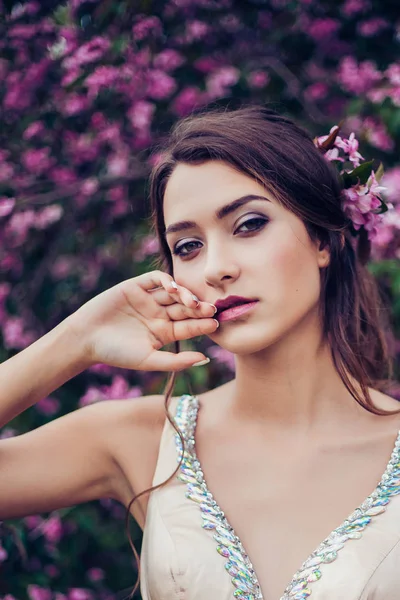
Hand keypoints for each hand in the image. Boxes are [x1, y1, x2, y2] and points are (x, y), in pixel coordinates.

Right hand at [65, 270, 217, 371]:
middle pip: (185, 308)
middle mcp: (159, 314)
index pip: (189, 326)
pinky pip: (156, 279)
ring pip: (173, 293)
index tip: (215, 324)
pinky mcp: (136, 286)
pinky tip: (173, 288)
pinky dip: (167, 281)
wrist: (85, 339)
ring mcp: (148, 299)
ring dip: (185, 295)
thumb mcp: (148, 360)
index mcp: (164, 332)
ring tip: (192, 302)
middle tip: (211, 309)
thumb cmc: (116, 353)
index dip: (203, 324)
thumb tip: (205, 359)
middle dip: (198, 308)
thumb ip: (176, 362)